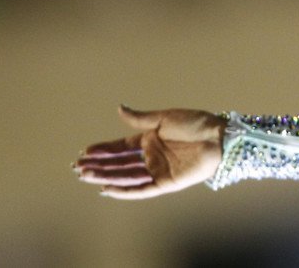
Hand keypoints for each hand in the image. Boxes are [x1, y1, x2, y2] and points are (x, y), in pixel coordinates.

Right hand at [75, 105, 226, 199]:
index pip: (121, 148)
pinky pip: (142, 189)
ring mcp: (158, 170)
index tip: (85, 151)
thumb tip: (119, 108)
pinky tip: (108, 189)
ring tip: (87, 176)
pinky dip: (125, 190)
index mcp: (150, 139)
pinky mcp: (166, 183)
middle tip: (79, 167)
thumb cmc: (196, 124)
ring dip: (107, 177)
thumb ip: (140, 118)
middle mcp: (151, 156)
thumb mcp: (164, 118)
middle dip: (100, 166)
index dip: (103, 150)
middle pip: (120, 164)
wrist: (219, 137)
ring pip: (127, 177)